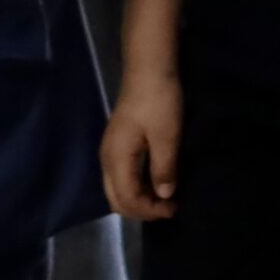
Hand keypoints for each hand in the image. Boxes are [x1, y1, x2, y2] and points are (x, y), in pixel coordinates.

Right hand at [100, 70, 182, 221]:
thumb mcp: (167, 135)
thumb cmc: (160, 101)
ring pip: (117, 189)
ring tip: (164, 200)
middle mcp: (106, 159)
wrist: (149, 70)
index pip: (126, 198)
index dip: (148, 210)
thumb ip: (164, 167)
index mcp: (115, 159)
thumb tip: (164, 196)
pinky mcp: (117, 145)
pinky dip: (136, 187)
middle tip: (169, 210)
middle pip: (116, 198)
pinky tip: (154, 184)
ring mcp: (109, 151)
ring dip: (138, 199)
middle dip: (140, 209)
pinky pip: (121, 177)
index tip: (173, 210)